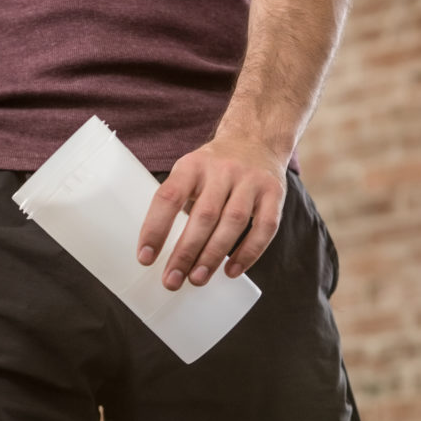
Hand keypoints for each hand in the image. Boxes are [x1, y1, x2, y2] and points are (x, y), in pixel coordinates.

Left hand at [137, 137, 287, 289]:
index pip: (169, 197)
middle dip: (185, 253)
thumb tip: (157, 251)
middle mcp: (222, 170)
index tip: (145, 258)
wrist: (255, 139)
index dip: (155, 229)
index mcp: (192, 165)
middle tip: (172, 281)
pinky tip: (232, 271)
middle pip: (203, 215)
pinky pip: (265, 228)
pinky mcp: (274, 193)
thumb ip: (176, 203)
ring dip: (213, 256)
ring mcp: (251, 180)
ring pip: (233, 223)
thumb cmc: (212, 168)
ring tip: (197, 279)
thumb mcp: (188, 172)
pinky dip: (249, 253)